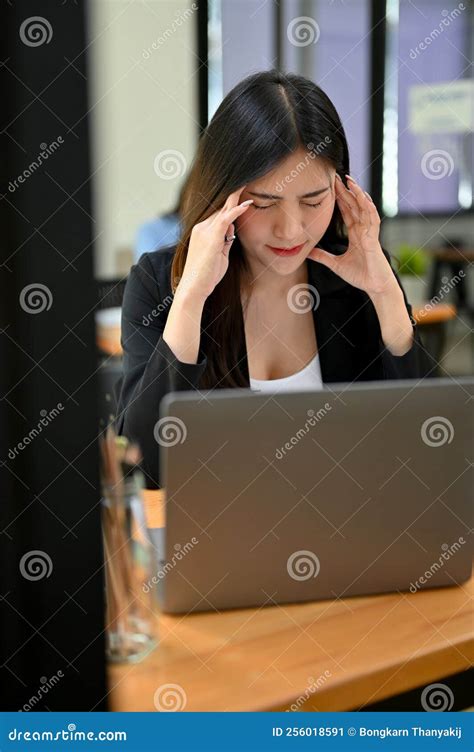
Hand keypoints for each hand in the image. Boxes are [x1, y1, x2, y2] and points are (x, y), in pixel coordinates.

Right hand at [178, 186, 252, 301]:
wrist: (194, 288)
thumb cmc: (206, 276)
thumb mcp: (219, 256)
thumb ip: (225, 241)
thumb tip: (232, 230)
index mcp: (202, 231)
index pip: (219, 214)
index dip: (230, 204)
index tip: (241, 194)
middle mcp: (201, 227)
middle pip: (221, 208)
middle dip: (233, 196)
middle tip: (246, 181)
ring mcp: (205, 231)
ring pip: (223, 210)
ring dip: (236, 198)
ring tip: (247, 183)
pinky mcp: (210, 237)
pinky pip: (226, 219)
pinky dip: (236, 210)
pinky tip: (247, 203)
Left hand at [308, 174, 397, 297]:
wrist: (375, 287)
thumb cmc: (360, 275)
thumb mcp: (335, 264)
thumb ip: (322, 257)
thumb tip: (307, 252)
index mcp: (356, 234)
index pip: (347, 211)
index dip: (340, 198)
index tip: (331, 186)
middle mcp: (363, 230)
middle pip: (354, 205)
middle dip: (346, 191)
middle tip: (337, 176)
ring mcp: (370, 233)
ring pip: (364, 208)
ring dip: (358, 194)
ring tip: (350, 181)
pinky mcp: (374, 240)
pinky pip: (372, 220)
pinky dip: (368, 208)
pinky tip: (363, 198)